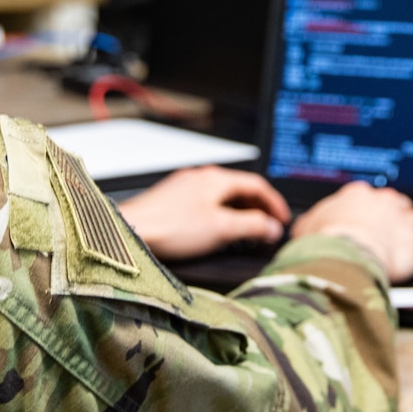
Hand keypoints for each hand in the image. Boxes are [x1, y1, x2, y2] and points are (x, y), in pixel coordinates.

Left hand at [118, 167, 290, 260]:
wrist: (130, 230)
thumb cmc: (170, 227)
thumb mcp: (221, 228)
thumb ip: (252, 226)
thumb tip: (272, 227)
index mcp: (215, 178)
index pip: (257, 184)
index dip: (274, 203)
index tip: (282, 220)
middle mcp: (200, 178)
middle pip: (239, 189)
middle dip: (258, 209)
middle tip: (267, 228)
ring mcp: (184, 188)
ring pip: (221, 197)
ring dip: (239, 213)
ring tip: (245, 233)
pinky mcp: (171, 201)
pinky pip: (205, 204)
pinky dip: (220, 216)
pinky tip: (216, 233)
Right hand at [292, 182, 412, 282]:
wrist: (343, 256)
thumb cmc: (323, 242)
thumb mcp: (305, 228)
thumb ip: (309, 223)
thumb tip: (303, 227)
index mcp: (358, 195)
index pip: (369, 198)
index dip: (370, 210)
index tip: (369, 218)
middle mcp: (385, 203)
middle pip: (398, 205)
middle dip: (397, 217)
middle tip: (393, 230)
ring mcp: (405, 222)